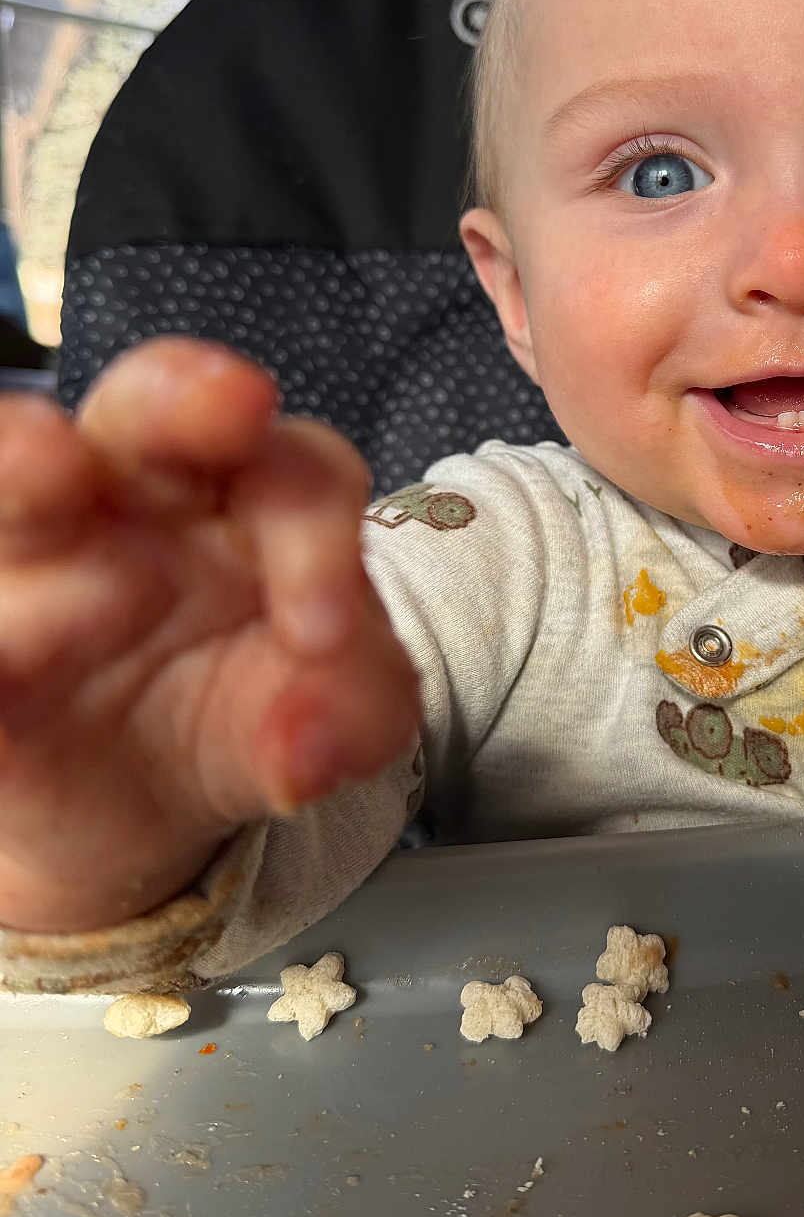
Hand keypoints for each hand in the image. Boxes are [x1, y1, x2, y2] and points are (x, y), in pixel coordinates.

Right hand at [0, 340, 418, 932]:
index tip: (321, 637)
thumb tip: (311, 746)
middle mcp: (134, 491)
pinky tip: (8, 653)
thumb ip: (356, 710)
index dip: (313, 526)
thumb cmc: (256, 724)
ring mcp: (36, 549)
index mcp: (250, 495)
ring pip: (20, 472)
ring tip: (50, 472)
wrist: (150, 819)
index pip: (295, 465)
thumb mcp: (340, 723)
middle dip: (179, 396)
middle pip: (149, 402)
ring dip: (28, 462)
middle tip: (226, 405)